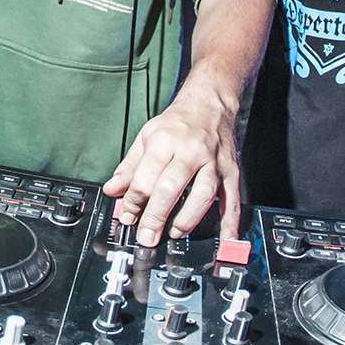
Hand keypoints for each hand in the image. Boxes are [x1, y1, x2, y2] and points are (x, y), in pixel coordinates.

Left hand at [100, 91, 240, 246]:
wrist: (210, 106)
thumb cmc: (177, 124)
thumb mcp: (146, 138)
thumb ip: (129, 167)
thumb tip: (112, 190)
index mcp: (165, 141)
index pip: (145, 177)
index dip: (133, 201)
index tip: (127, 216)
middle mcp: (191, 151)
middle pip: (171, 187)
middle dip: (156, 216)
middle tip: (147, 236)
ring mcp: (213, 162)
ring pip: (202, 194)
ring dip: (187, 219)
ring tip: (174, 232)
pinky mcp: (230, 171)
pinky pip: (232, 200)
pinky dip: (230, 222)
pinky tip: (225, 238)